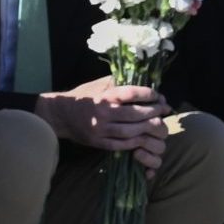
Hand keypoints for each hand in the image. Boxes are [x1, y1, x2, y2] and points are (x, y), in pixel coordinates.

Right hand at [35, 76, 169, 173]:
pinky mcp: (97, 142)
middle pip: (136, 114)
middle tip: (163, 110)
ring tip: (157, 124)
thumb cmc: (83, 96)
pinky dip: (135, 141)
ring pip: (132, 131)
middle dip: (154, 112)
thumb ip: (118, 81)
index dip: (149, 94)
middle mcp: (103, 113)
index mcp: (104, 96)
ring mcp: (100, 130)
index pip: (132, 93)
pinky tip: (143, 137)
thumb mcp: (98, 84)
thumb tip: (143, 78)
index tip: (158, 95)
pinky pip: (121, 145)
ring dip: (148, 128)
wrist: (60, 115)